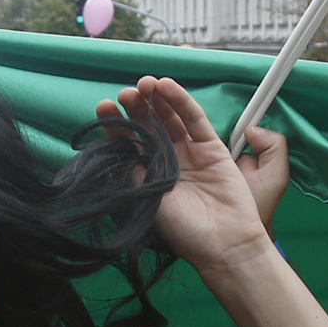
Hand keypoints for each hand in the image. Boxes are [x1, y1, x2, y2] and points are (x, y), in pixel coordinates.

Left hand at [97, 75, 282, 269]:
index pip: (129, 143)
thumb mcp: (147, 200)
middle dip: (136, 108)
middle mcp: (166, 162)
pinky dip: (180, 101)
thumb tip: (117, 144)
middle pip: (149, 126)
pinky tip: (166, 86)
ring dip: (156, 100)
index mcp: (148, 176)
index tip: (104, 107)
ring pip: (170, 118)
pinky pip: (194, 119)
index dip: (116, 125)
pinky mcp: (211, 146)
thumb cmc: (183, 229)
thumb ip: (134, 170)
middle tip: (126, 93)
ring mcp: (189, 153)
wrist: (223, 243)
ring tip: (144, 84)